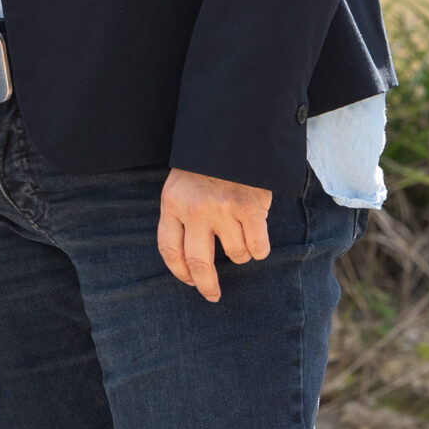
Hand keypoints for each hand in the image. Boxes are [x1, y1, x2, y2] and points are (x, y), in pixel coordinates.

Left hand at [158, 168, 272, 302]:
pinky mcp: (251, 208)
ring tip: (241, 240)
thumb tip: (190, 262)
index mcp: (173, 203)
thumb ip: (181, 216)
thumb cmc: (206, 164)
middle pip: (198, 263)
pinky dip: (259, 250)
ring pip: (235, 255)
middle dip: (206, 285)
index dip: (180, 272)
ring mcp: (224, 209)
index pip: (169, 250)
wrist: (233, 133)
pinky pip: (258, 247)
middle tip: (212, 295)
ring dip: (241, 255)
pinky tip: (257, 240)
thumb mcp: (180, 185)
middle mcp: (196, 209)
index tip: (190, 281)